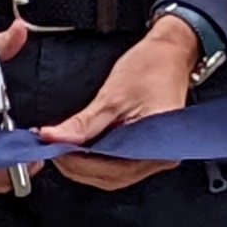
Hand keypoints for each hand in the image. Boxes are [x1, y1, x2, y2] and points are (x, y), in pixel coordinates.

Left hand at [37, 16, 203, 190]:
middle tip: (55, 150)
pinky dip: (98, 156)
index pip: (113, 169)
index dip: (80, 164)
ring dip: (87, 163)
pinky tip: (82, 146)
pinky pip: (119, 161)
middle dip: (80, 166)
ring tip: (64, 147)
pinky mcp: (146, 148)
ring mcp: (155, 154)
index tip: (56, 152)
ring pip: (114, 172)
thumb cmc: (153, 66)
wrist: (171, 50)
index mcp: (158, 146)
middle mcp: (161, 156)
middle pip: (113, 176)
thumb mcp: (113, 95)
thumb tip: (56, 138)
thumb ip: (84, 123)